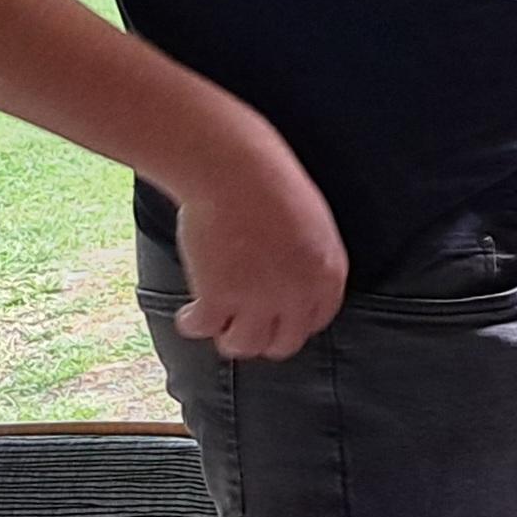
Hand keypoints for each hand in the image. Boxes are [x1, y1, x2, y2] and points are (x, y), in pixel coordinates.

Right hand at [170, 121, 348, 360]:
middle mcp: (298, 294)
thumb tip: (288, 279)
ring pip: (244, 346)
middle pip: (283, 343)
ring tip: (216, 322)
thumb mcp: (310, 224)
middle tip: (243, 324)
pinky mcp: (218, 298)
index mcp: (327, 274)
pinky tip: (189, 315)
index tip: (277, 318)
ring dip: (228, 337)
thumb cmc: (269, 182)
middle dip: (263, 337)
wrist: (234, 170)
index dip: (293, 323)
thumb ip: (305, 259)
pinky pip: (203, 329)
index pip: (316, 321)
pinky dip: (192, 324)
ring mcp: (258, 300)